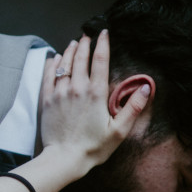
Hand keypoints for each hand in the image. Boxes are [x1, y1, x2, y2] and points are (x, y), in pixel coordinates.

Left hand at [39, 31, 148, 175]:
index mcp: (96, 93)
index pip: (100, 60)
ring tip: (74, 42)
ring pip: (64, 64)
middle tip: (87, 35)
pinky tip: (55, 58)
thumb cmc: (93, 148)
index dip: (103, 43)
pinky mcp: (47, 100)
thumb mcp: (119, 131)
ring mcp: (60, 93)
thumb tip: (145, 87)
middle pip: (80, 57)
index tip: (104, 32)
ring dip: (69, 50)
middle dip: (85, 43)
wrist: (63, 159)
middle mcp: (77, 88)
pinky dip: (52, 64)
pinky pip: (48, 75)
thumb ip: (132, 107)